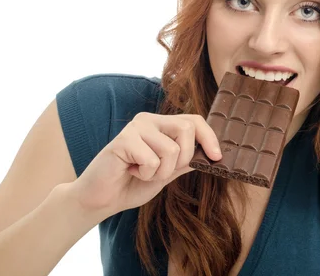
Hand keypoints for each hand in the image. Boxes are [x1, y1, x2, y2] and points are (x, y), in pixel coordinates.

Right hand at [68, 112, 221, 217]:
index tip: (217, 157)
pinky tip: (131, 172)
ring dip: (161, 172)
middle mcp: (149, 120)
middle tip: (163, 171)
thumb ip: (186, 161)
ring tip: (143, 172)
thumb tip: (213, 154)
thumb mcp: (167, 173)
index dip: (209, 137)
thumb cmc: (133, 184)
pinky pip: (152, 160)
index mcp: (161, 124)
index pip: (194, 120)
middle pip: (187, 129)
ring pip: (172, 149)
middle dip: (183, 158)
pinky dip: (146, 174)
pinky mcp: (123, 139)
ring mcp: (136, 127)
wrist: (101, 199)